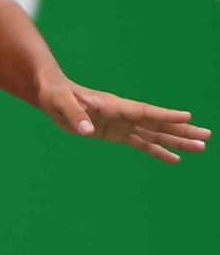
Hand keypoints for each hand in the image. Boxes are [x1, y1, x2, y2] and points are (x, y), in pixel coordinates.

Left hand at [39, 79, 210, 163]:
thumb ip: (75, 115)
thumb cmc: (54, 95)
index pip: (143, 111)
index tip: (187, 117)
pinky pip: (141, 143)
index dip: (164, 115)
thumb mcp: (59, 103)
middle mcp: (122, 114)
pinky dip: (157, 151)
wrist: (51, 95)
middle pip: (156, 123)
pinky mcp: (115, 134)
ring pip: (154, 134)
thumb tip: (87, 132)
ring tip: (200, 148)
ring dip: (176, 141)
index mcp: (113, 105)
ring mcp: (121, 124)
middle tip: (206, 136)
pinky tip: (174, 159)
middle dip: (181, 131)